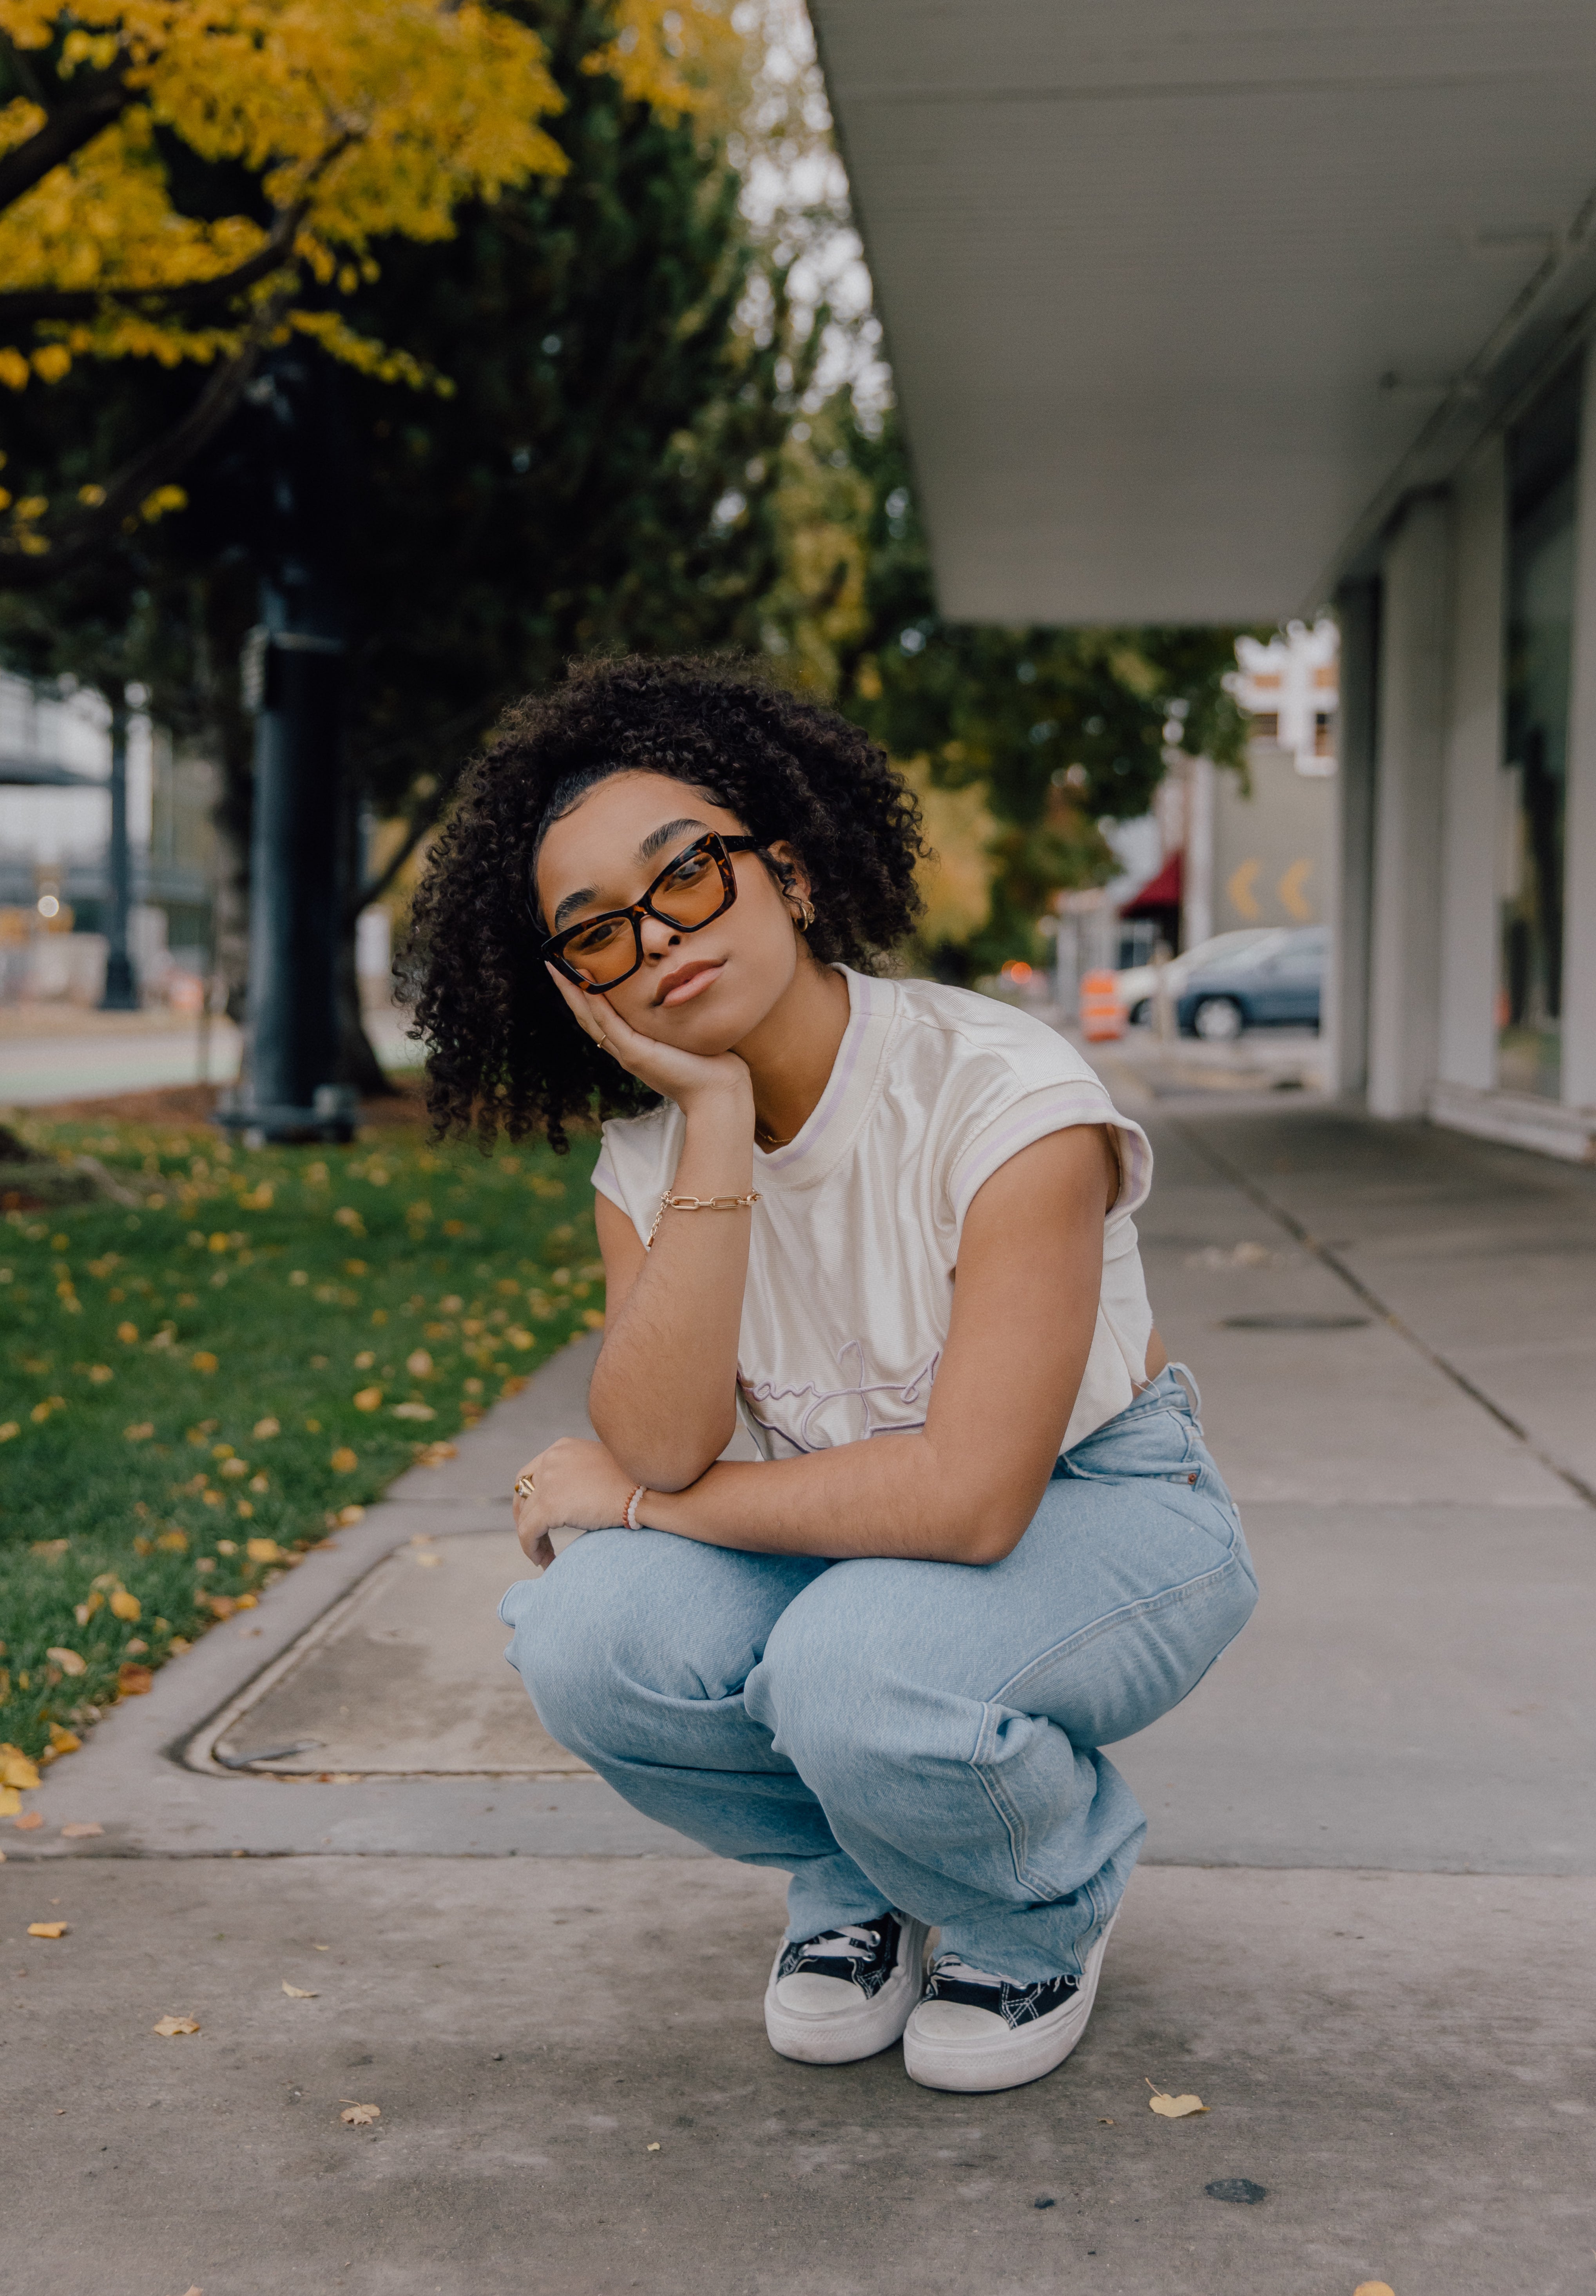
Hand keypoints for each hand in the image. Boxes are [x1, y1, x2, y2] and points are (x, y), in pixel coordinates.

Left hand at [512, 1435, 637, 1568]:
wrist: (648, 1492)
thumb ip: (581, 1474)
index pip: (532, 1472)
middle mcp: (551, 1459)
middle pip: (522, 1491)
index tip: (537, 1516)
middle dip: (524, 1515)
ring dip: (532, 1539)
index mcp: (562, 1448)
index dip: (530, 1497)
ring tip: (544, 1556)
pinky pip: (528, 1533)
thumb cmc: (636, 1483)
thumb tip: (572, 1496)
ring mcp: (548, 1481)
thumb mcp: (601, 1466)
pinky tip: (545, 1561)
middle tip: (534, 1537)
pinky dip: (531, 1549)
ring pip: (525, 1516)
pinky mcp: (550, 1506)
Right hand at [545, 963, 753, 1118]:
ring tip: (557, 969)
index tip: (573, 971)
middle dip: (568, 990)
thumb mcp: (686, 1036)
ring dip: (572, 993)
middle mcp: (624, 1050)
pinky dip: (594, 1004)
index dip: (584, 995)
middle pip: (587, 1016)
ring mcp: (627, 1053)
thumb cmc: (710, 1065)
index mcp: (634, 1046)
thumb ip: (676, 1021)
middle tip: (552, 964)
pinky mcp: (635, 1053)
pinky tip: (583, 984)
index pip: (600, 1017)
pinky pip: (608, 1024)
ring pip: (590, 1019)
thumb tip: (685, 994)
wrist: (718, 1092)